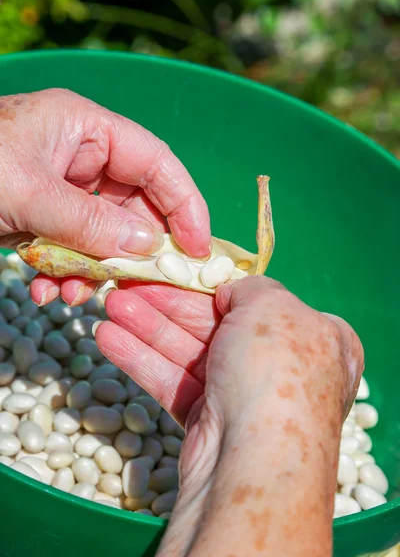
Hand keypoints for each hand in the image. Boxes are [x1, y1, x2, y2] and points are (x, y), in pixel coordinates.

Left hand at [0, 89, 209, 305]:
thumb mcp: (29, 193)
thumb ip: (91, 221)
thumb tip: (148, 247)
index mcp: (86, 128)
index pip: (157, 162)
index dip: (185, 204)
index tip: (199, 249)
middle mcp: (80, 155)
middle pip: (134, 204)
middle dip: (134, 249)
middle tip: (140, 285)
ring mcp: (61, 188)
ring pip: (103, 233)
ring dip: (93, 269)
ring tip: (73, 294)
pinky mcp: (42, 215)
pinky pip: (71, 246)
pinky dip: (65, 273)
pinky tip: (46, 292)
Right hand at [96, 276, 363, 556]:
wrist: (255, 459)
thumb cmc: (275, 368)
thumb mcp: (273, 305)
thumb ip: (252, 286)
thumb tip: (230, 293)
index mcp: (317, 338)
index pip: (264, 302)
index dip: (218, 286)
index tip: (181, 271)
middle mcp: (283, 367)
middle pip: (217, 324)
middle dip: (168, 304)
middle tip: (128, 286)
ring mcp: (245, 397)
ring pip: (190, 352)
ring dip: (147, 327)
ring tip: (109, 307)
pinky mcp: (211, 423)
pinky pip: (175, 382)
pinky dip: (143, 360)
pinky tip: (108, 338)